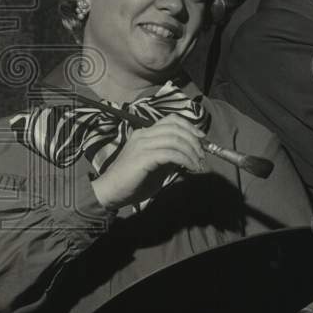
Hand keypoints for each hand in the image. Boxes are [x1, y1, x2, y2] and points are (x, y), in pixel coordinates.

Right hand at [90, 113, 206, 210]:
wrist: (110, 192)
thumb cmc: (132, 181)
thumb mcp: (156, 167)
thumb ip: (169, 158)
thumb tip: (188, 154)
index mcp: (145, 133)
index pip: (171, 120)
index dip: (189, 126)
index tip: (202, 139)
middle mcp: (143, 134)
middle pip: (176, 127)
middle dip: (194, 140)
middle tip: (202, 156)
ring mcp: (142, 144)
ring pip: (175, 139)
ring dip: (191, 151)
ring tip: (198, 164)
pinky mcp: (143, 157)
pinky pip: (170, 153)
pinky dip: (185, 159)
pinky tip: (190, 168)